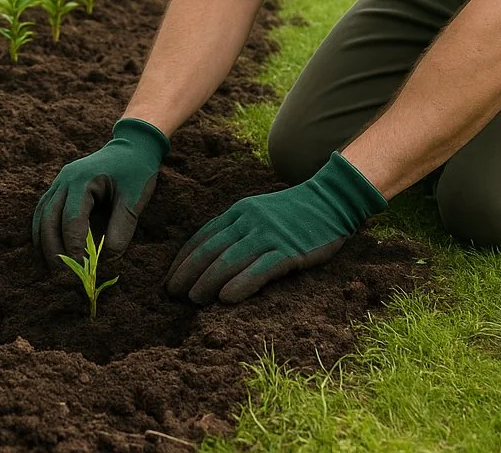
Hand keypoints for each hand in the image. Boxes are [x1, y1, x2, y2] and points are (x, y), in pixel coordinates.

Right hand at [32, 118, 168, 269]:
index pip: (72, 219)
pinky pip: (44, 212)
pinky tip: (50, 251)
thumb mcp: (134, 198)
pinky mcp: (60, 189)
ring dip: (45, 244)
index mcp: (83, 180)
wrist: (132, 146)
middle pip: (49, 220)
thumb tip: (108, 259)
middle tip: (64, 277)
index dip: (73, 247)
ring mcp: (59, 183)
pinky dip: (44, 233)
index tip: (82, 270)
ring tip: (54, 270)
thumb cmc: (135, 171)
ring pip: (41, 217)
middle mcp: (65, 180)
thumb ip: (122, 228)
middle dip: (54, 250)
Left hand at [164, 152, 386, 303]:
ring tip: (192, 299)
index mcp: (239, 211)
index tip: (169, 278)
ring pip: (230, 260)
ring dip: (207, 281)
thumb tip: (210, 257)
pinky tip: (226, 298)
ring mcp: (270, 235)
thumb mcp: (259, 212)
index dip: (183, 259)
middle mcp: (250, 221)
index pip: (203, 236)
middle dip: (188, 272)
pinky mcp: (289, 250)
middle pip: (211, 249)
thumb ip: (237, 229)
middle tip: (171, 294)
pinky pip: (261, 269)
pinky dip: (241, 283)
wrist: (331, 200)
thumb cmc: (292, 213)